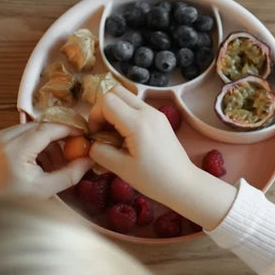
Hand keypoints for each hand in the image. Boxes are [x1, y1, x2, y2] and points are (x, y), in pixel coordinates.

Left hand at [0, 122, 92, 196]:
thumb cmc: (14, 203)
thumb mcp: (46, 189)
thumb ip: (71, 173)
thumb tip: (90, 160)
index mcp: (13, 151)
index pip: (46, 129)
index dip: (67, 129)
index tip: (82, 133)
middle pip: (38, 127)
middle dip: (56, 138)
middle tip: (72, 151)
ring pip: (28, 129)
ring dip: (44, 142)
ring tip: (53, 164)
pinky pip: (18, 134)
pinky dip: (32, 144)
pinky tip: (39, 162)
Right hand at [88, 86, 236, 229]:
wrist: (183, 184)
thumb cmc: (154, 180)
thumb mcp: (121, 169)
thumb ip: (100, 152)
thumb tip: (91, 142)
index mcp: (138, 123)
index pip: (106, 101)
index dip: (95, 115)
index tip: (96, 134)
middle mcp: (148, 112)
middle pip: (116, 91)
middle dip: (103, 108)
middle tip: (102, 131)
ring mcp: (156, 113)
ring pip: (127, 97)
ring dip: (115, 111)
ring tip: (114, 136)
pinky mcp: (160, 119)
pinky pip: (137, 107)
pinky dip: (126, 115)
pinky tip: (127, 137)